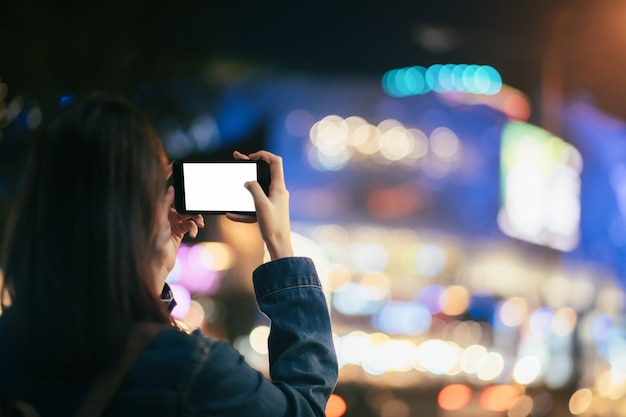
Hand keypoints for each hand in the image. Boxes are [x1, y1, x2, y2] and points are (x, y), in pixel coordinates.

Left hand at [153, 169, 204, 291]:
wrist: (158, 263)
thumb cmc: (154, 242)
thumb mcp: (159, 221)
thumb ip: (165, 204)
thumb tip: (171, 189)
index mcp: (158, 208)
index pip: (162, 188)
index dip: (167, 175)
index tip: (173, 165)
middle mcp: (165, 213)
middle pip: (181, 200)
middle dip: (190, 202)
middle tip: (196, 204)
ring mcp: (173, 221)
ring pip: (188, 212)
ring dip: (195, 217)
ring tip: (198, 223)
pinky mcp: (180, 230)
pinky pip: (190, 224)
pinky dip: (194, 226)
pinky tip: (194, 232)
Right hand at [226, 150, 293, 259]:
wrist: (279, 245)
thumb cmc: (273, 225)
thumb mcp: (261, 204)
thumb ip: (254, 189)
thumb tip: (248, 181)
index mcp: (279, 187)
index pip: (275, 162)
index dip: (264, 155)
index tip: (251, 157)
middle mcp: (278, 192)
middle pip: (264, 173)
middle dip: (250, 167)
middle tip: (238, 159)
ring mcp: (274, 201)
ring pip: (258, 190)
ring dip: (245, 187)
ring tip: (233, 184)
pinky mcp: (269, 211)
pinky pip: (255, 206)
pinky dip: (245, 210)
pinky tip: (232, 215)